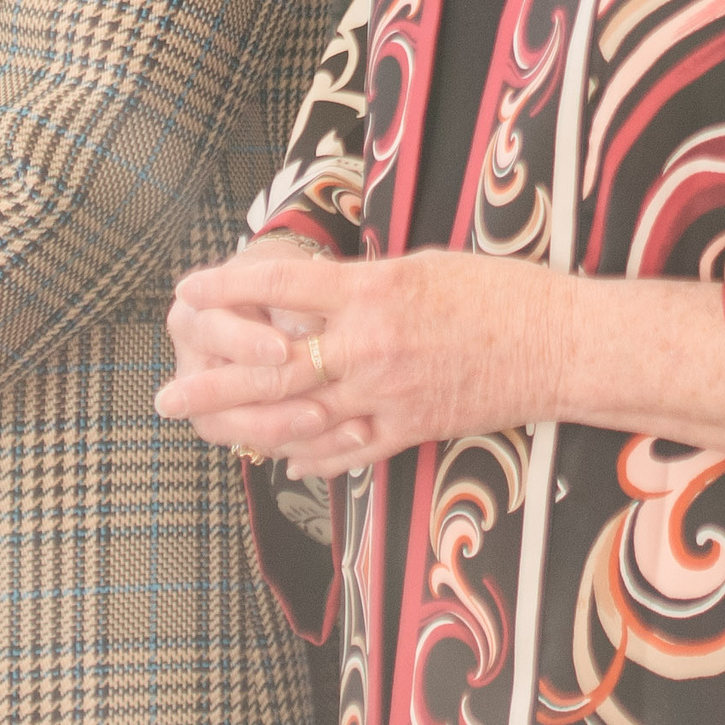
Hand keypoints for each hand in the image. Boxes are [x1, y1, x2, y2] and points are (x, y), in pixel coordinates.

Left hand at [158, 245, 563, 481]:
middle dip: (212, 382)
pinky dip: (305, 456)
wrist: (560, 343)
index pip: (282, 285)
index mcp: (375, 290)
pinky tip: (276, 458)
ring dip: (243, 429)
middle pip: (273, 368)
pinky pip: (344, 450)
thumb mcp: (425, 266)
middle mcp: (372, 345)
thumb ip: (366, 285)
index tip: (187, 289)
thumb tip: (319, 295)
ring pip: (298, 419)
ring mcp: (389, 394)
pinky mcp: (410, 430)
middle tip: (163, 396)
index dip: (228, 288)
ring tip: (202, 433)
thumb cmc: (501, 292)